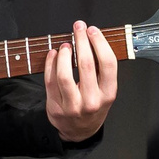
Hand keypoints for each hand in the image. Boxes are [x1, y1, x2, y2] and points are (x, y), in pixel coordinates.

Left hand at [45, 21, 118, 142]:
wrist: (79, 131)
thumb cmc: (93, 105)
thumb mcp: (106, 91)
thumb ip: (102, 70)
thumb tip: (91, 39)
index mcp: (108, 94)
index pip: (108, 63)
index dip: (100, 43)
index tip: (93, 30)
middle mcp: (92, 101)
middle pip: (86, 65)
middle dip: (81, 41)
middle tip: (78, 27)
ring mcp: (72, 106)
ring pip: (64, 75)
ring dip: (64, 54)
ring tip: (65, 44)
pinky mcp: (55, 107)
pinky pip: (50, 81)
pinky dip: (50, 63)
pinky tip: (53, 54)